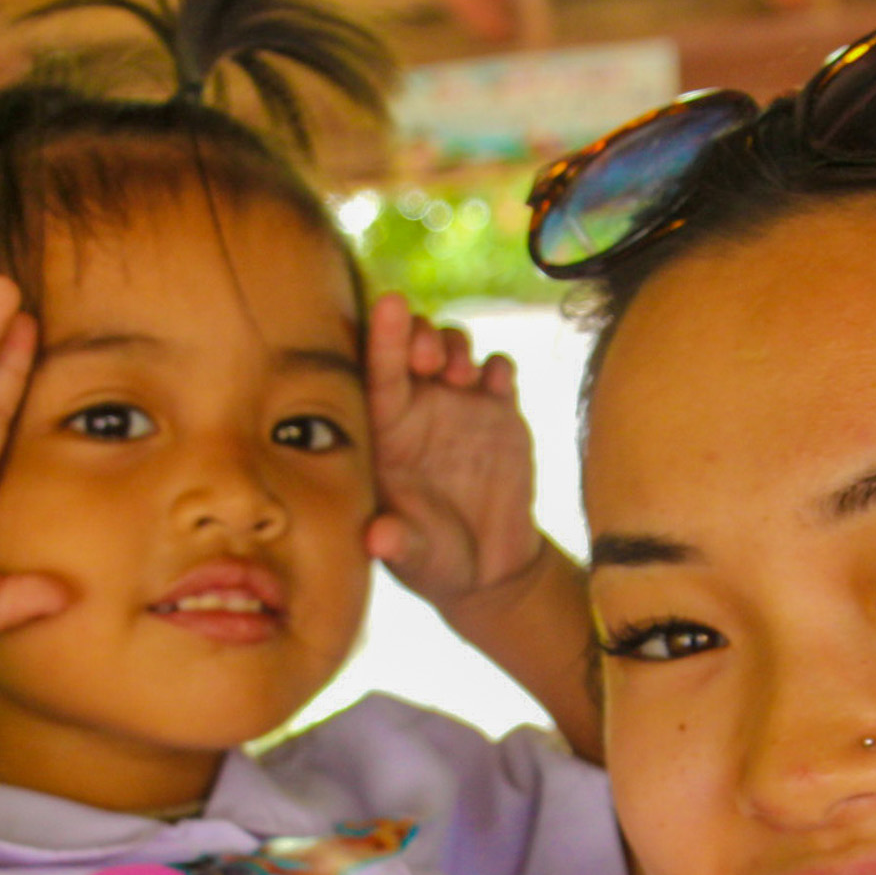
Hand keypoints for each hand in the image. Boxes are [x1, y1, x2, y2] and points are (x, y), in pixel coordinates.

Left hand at [362, 292, 548, 609]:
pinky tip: (496, 384)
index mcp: (385, 437)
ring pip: (451, 347)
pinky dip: (497, 366)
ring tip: (462, 375)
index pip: (377, 376)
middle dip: (420, 335)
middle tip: (432, 361)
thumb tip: (379, 540)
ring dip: (455, 345)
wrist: (490, 569)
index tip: (388, 305)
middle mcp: (416, 412)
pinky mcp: (498, 413)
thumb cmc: (437, 562)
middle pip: (410, 345)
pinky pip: (497, 369)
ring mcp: (458, 407)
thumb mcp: (417, 559)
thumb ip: (399, 545)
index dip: (382, 339)